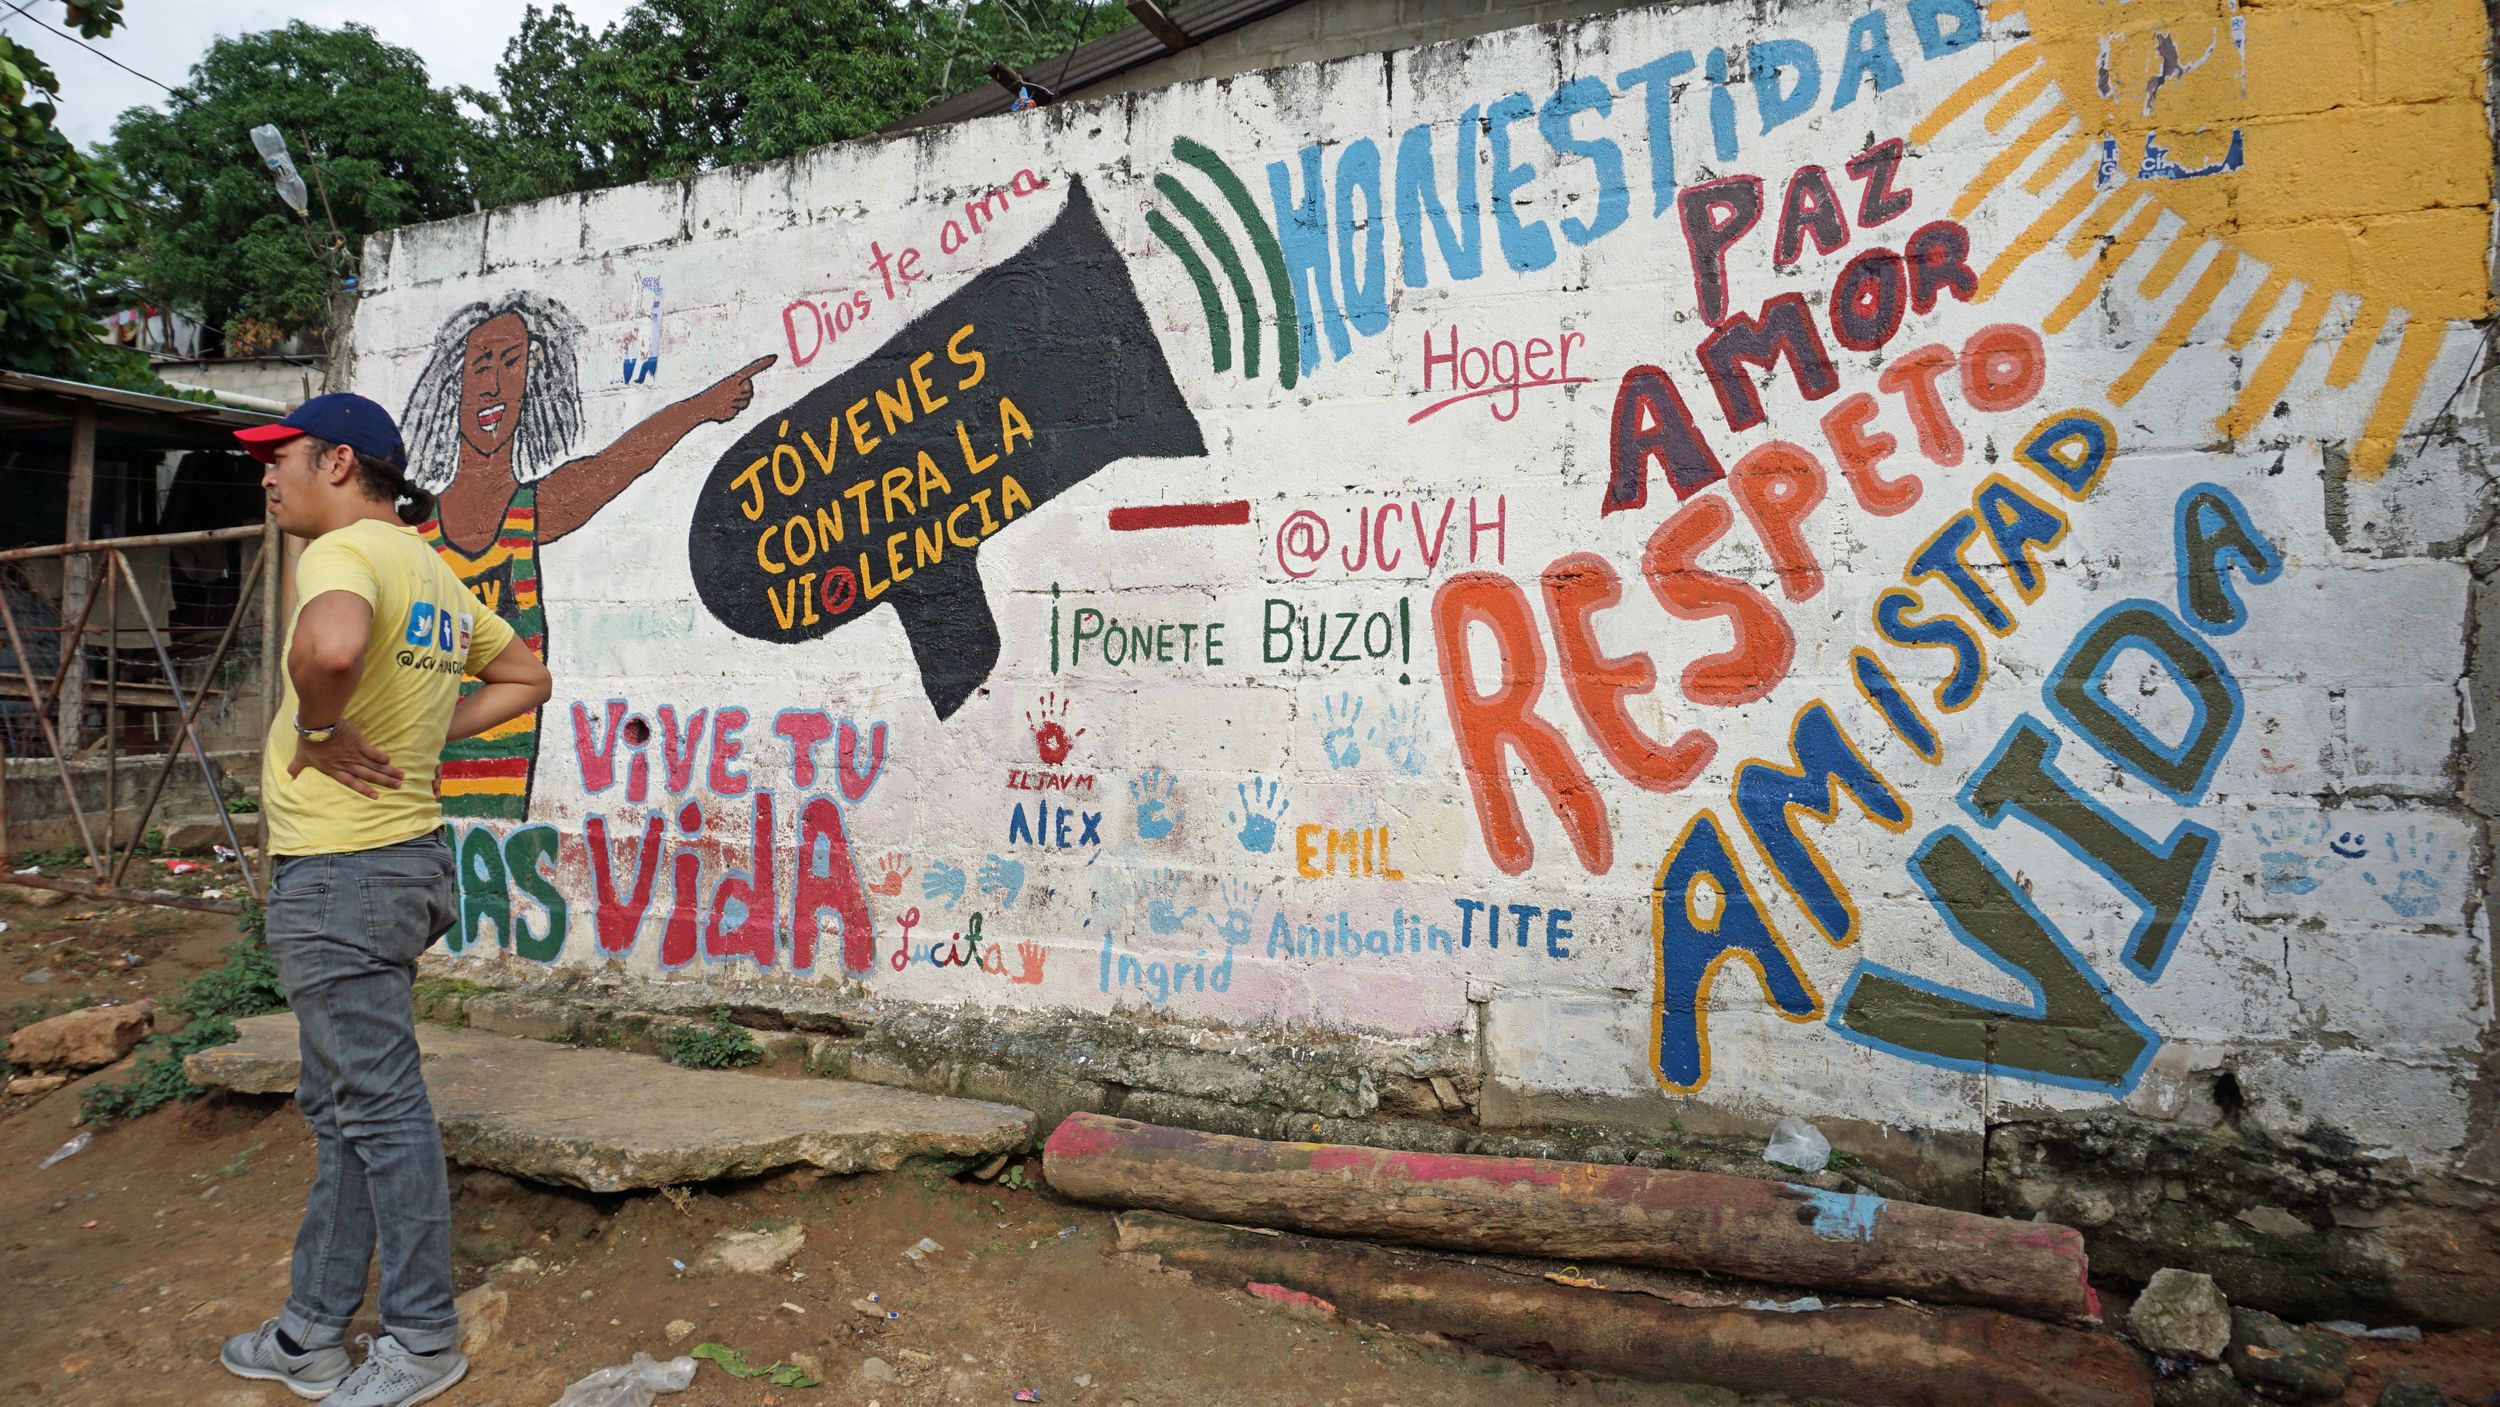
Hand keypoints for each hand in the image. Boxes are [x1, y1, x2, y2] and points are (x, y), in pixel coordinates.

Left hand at [288, 720, 403, 798]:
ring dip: (387, 771)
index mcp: (334, 770)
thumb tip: (289, 774)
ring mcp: (354, 754)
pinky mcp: (359, 742)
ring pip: (374, 765)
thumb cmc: (308, 742)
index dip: (364, 790)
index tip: (377, 796)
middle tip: (398, 786)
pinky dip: (381, 757)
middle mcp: (347, 764)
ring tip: (400, 776)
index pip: (352, 782)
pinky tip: (390, 761)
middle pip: (368, 775)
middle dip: (384, 781)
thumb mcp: (301, 756)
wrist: (317, 727)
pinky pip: (372, 752)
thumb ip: (297, 767)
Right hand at [690, 355, 773, 422]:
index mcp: (731, 379)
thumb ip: (740, 387)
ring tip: (726, 403)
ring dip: (738, 404)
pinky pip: (736, 412)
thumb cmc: (714, 397)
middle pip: (750, 390)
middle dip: (745, 394)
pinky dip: (730, 412)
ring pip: (745, 403)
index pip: (750, 370)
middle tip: (732, 396)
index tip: (775, 357)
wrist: (698, 407)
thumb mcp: (727, 388)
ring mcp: (731, 398)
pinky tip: (722, 410)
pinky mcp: (730, 410)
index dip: (763, 364)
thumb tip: (749, 388)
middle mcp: (732, 387)